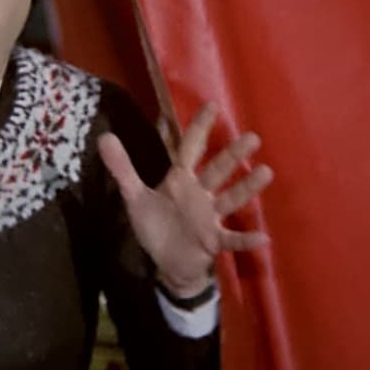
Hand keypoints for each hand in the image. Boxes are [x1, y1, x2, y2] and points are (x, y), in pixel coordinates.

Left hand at [98, 102, 271, 297]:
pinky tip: (263, 237)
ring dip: (247, 187)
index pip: (191, 148)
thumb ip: (122, 168)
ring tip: (266, 172)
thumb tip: (104, 136)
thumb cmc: (156, 225)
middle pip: (217, 170)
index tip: (212, 105)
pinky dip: (245, 239)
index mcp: (181, 179)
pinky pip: (232, 239)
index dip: (199, 127)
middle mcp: (200, 193)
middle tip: (253, 137)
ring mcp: (210, 217)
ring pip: (231, 198)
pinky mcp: (214, 241)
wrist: (167, 263)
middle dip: (233, 154)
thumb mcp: (134, 197)